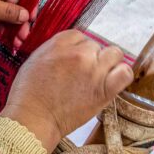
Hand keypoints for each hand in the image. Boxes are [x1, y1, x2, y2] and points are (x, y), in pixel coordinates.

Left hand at [0, 0, 33, 46]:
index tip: (32, 19)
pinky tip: (8, 39)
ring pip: (10, 13)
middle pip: (19, 3)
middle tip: (23, 36)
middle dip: (23, 20)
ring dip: (15, 27)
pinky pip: (0, 19)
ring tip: (17, 42)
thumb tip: (26, 16)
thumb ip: (9, 12)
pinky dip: (5, 28)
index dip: (32, 3)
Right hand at [0, 30, 133, 153]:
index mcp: (59, 44)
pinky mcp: (104, 90)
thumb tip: (70, 49)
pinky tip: (112, 81)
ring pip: (114, 54)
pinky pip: (125, 73)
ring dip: (107, 62)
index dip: (78, 48)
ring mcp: (94, 71)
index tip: (74, 60)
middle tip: (81, 73)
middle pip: (96, 45)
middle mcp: (79, 54)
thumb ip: (55, 50)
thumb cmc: (29, 94)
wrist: (33, 118)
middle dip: (90, 57)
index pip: (80, 36)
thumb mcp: (35, 60)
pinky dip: (121, 74)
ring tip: (98, 75)